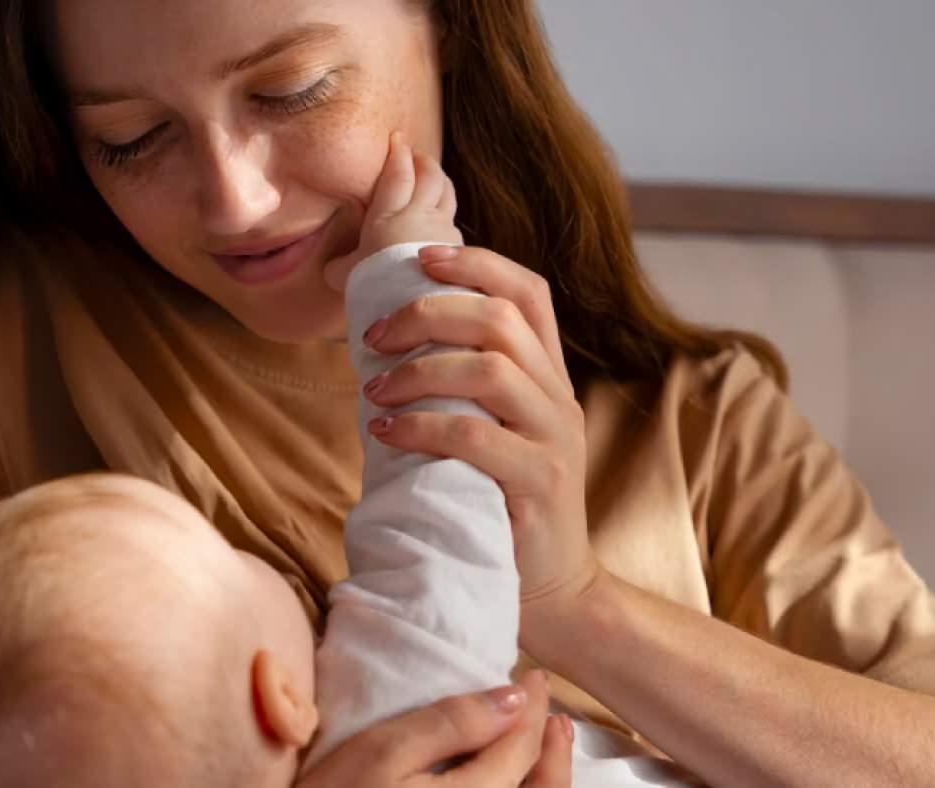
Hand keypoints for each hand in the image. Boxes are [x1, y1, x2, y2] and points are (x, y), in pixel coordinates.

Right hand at [295, 671, 572, 786]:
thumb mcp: (384, 752)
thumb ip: (451, 723)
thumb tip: (512, 697)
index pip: (519, 748)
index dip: (531, 707)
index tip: (533, 677)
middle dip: (552, 746)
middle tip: (551, 708)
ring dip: (547, 774)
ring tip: (548, 740)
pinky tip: (514, 779)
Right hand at [323, 130, 463, 291]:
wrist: (414, 307)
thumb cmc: (375, 288)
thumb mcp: (346, 276)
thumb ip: (340, 266)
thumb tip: (332, 267)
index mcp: (388, 214)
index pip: (397, 172)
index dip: (398, 152)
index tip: (397, 138)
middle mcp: (419, 215)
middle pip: (428, 175)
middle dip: (422, 160)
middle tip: (417, 155)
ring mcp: (442, 229)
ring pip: (446, 192)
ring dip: (439, 180)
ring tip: (433, 176)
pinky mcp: (458, 247)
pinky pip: (454, 220)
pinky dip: (447, 212)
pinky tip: (443, 219)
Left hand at [358, 240, 601, 651]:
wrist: (553, 590)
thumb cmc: (500, 506)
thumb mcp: (494, 435)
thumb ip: (462, 390)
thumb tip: (383, 346)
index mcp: (549, 377)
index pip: (529, 291)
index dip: (477, 263)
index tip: (421, 260)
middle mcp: (559, 398)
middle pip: (502, 319)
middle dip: (429, 314)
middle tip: (375, 338)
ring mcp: (555, 439)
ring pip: (490, 369)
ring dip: (420, 370)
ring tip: (375, 391)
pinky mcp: (540, 483)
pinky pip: (476, 436)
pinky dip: (421, 427)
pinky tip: (384, 434)